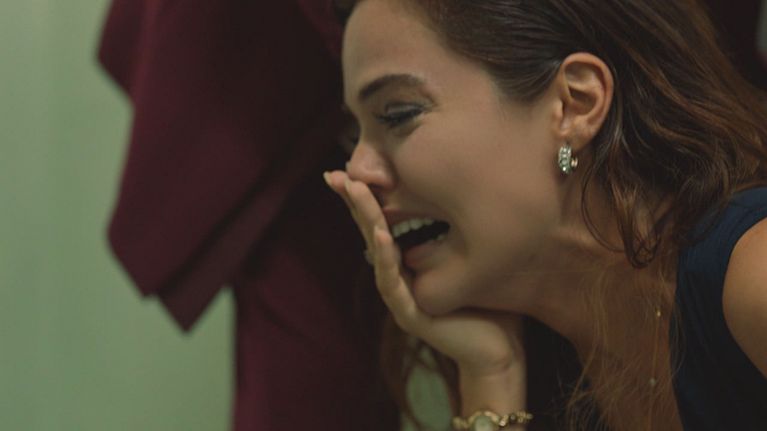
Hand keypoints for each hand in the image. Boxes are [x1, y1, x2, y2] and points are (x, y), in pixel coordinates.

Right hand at [324, 170, 525, 376]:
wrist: (496, 354)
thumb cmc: (487, 307)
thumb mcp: (469, 262)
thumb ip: (455, 237)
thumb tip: (466, 196)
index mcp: (405, 265)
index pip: (380, 224)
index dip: (365, 199)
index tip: (349, 169)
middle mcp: (396, 278)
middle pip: (369, 232)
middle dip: (353, 202)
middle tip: (334, 175)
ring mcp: (399, 297)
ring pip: (376, 251)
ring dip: (364, 219)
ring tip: (353, 191)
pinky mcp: (409, 314)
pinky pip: (393, 281)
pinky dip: (385, 256)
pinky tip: (381, 234)